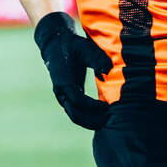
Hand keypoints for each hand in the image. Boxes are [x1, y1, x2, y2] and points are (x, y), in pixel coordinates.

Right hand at [33, 11, 112, 129]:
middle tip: (110, 119)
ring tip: (108, 121)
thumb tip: (109, 70)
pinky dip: (88, 118)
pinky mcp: (68, 97)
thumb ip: (97, 58)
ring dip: (91, 122)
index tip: (108, 106)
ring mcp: (64, 96)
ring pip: (75, 116)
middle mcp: (61, 92)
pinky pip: (77, 112)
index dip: (93, 106)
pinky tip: (102, 117)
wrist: (56, 45)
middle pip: (75, 114)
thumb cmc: (73, 45)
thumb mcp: (85, 48)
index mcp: (63, 81)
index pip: (78, 100)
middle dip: (92, 120)